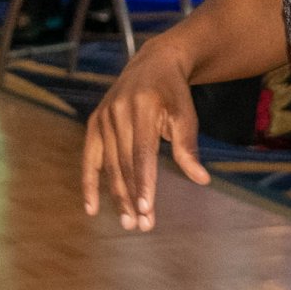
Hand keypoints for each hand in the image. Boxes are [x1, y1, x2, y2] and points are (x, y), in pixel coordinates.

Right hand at [82, 38, 209, 229]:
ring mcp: (103, 117)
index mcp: (142, 107)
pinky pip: (89, 158)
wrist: (153, 63)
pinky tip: (91, 208)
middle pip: (123, 163)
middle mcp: (118, 111)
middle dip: (132, 196)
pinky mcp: (94, 122)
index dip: (143, 182)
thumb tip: (201, 179)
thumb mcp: (186, 114)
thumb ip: (188, 147)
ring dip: (117, 196)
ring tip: (128, 223)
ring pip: (108, 165)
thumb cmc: (174, 94)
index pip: (142, 153)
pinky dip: (89, 183)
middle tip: (141, 226)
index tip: (146, 209)